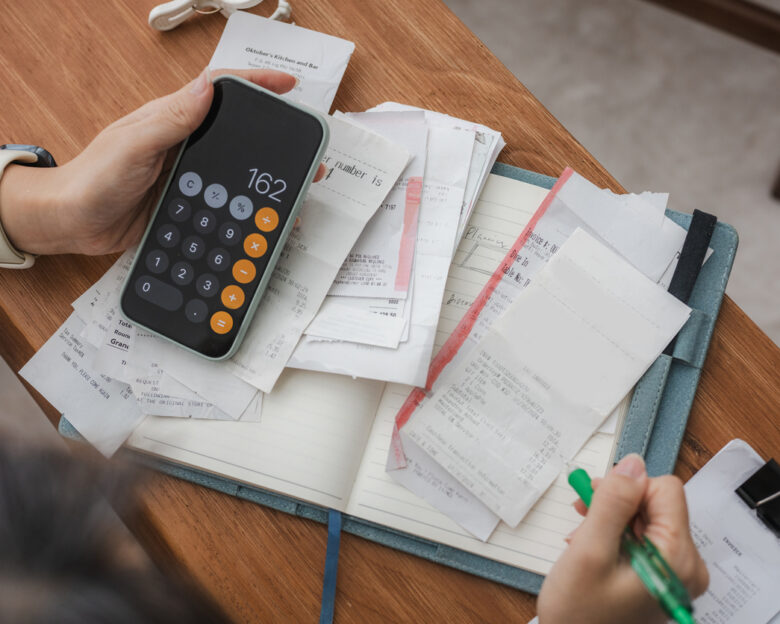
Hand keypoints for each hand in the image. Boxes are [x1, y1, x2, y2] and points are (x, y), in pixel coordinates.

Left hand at [0, 68, 323, 255]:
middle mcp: (184, 141)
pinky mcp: (186, 200)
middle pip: (238, 129)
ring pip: (235, 166)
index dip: (257, 83)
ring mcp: (187, 172)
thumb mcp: (133, 145)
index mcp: (172, 119)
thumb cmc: (93, 178)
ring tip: (293, 187)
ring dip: (264, 174)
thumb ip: (170, 119)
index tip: (289, 84)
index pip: (220, 90)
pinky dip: (245, 204)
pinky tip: (259, 218)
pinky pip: (224, 197)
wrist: (72, 222)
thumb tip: (208, 89)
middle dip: (274, 133)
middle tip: (305, 148)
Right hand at [537, 454, 708, 623]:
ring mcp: (675, 572)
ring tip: (584, 538)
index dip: (627, 488)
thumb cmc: (580, 614)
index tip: (598, 501)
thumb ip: (613, 503)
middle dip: (616, 505)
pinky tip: (594, 546)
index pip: (664, 490)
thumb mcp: (590, 550)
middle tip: (583, 517)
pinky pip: (643, 537)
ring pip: (646, 518)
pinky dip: (615, 535)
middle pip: (656, 503)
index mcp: (677, 558)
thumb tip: (632, 464)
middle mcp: (686, 565)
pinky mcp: (661, 575)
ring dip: (611, 519)